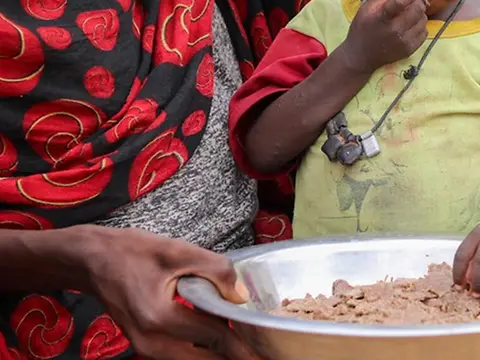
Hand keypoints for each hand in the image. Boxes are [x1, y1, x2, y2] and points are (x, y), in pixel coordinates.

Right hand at [79, 226, 258, 359]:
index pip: (216, 338)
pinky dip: (204, 351)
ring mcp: (146, 348)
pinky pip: (181, 355)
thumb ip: (216, 270)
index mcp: (160, 317)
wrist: (92, 260)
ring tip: (247, 346)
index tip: (267, 352)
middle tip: (262, 351)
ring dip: (219, 355)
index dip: (245, 346)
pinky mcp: (145, 346)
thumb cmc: (133, 252)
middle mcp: (151, 342)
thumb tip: (241, 297)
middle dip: (234, 356)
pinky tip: (223, 338)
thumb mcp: (178, 251)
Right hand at [342, 0, 428, 72]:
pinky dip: (420, 26)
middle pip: (417, 9)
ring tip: (410, 13)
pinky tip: (411, 25)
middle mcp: (395, 30)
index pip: (400, 1)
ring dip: (419, 13)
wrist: (361, 55)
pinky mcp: (410, 49)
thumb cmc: (363, 27)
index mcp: (382, 17)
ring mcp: (404, 41)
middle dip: (418, 0)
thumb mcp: (367, 7)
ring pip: (423, 19)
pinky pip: (424, 32)